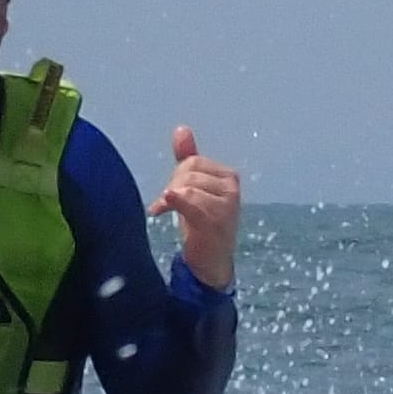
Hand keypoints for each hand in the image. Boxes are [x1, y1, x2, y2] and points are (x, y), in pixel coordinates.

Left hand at [148, 122, 242, 290]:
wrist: (210, 264)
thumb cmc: (202, 225)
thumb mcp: (194, 188)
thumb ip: (188, 159)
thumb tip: (181, 129)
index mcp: (228, 177)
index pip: (192, 162)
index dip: (177, 177)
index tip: (172, 195)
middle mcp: (231, 187)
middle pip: (188, 172)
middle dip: (173, 187)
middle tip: (170, 205)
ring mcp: (227, 205)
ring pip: (186, 186)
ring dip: (170, 199)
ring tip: (168, 213)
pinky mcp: (216, 221)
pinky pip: (189, 200)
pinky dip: (173, 202)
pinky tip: (161, 208)